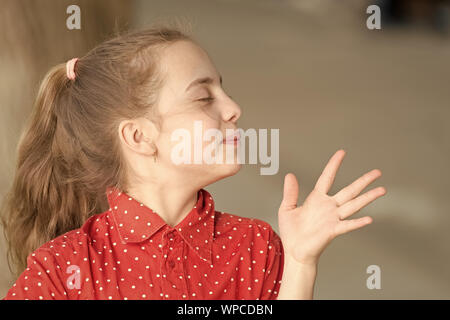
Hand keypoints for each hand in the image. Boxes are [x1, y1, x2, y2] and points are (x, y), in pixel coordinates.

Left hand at [278, 149, 385, 265]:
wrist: (294, 252)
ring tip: (381, 190)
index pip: (327, 178)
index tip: (342, 153)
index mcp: (317, 199)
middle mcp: (328, 207)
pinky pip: (347, 225)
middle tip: (377, 172)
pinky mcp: (332, 231)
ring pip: (354, 205)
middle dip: (363, 181)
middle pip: (349, 190)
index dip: (334, 165)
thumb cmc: (292, 233)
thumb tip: (290, 175)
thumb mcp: (287, 208)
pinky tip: (368, 218)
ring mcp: (332, 219)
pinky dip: (357, 222)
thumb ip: (290, 193)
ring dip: (368, 197)